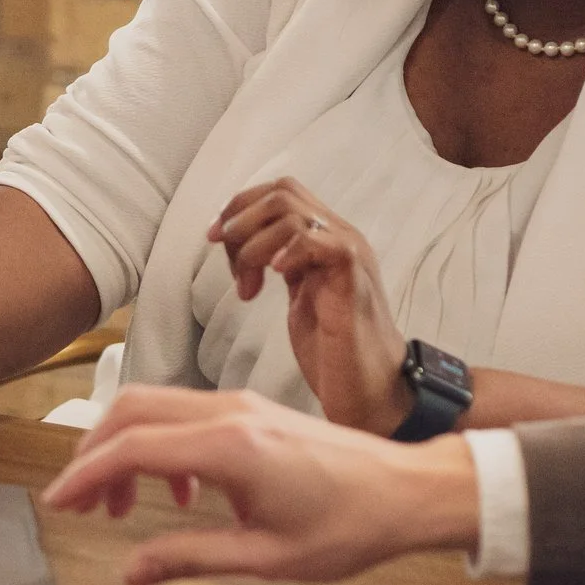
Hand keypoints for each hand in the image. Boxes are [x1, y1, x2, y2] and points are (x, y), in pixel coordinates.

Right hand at [41, 386, 480, 584]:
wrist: (407, 492)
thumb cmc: (350, 523)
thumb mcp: (266, 557)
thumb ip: (190, 557)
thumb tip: (133, 569)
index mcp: (229, 445)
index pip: (133, 446)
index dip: (86, 473)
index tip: (59, 501)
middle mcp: (228, 411)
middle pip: (132, 409)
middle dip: (94, 454)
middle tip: (79, 502)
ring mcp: (240, 405)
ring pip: (155, 406)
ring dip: (125, 448)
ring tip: (121, 505)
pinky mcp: (251, 410)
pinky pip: (184, 413)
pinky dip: (159, 444)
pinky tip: (177, 490)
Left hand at [210, 181, 409, 435]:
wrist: (371, 392)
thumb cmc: (334, 352)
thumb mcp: (300, 297)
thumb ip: (281, 265)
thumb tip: (240, 245)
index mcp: (327, 239)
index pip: (280, 192)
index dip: (239, 207)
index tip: (213, 238)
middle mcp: (341, 236)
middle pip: (282, 192)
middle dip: (241, 221)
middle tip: (228, 263)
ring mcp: (351, 252)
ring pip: (291, 212)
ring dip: (253, 247)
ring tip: (249, 288)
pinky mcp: (353, 275)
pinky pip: (316, 240)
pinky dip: (285, 252)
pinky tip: (274, 278)